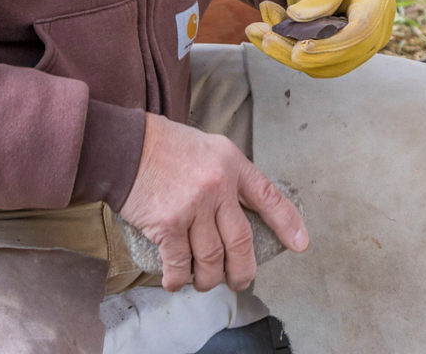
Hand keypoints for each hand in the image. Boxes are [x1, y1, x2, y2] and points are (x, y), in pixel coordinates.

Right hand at [119, 113, 307, 292]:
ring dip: (208, 279)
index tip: (300, 244)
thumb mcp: (207, 147)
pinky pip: (180, 266)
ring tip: (202, 281)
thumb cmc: (163, 145)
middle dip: (242, 271)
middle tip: (238, 280)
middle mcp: (218, 185)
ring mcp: (194, 206)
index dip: (288, 224)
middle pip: (242, 242)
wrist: (125, 145)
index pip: (268, 196)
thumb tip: (238, 208)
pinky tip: (175, 280)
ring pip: (212, 260)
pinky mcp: (168, 224)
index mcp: (231, 163)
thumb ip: (225, 173)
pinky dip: (179, 280)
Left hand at [246, 0, 394, 77]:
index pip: (361, 32)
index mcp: (378, 1)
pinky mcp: (342, 56)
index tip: (299, 48)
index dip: (331, 45)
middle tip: (264, 37)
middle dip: (299, 53)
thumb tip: (296, 15)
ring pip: (324, 66)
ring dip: (286, 53)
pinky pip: (316, 64)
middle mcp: (376, 31)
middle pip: (340, 56)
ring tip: (256, 30)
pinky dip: (287, 52)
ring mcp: (360, 48)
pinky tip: (264, 34)